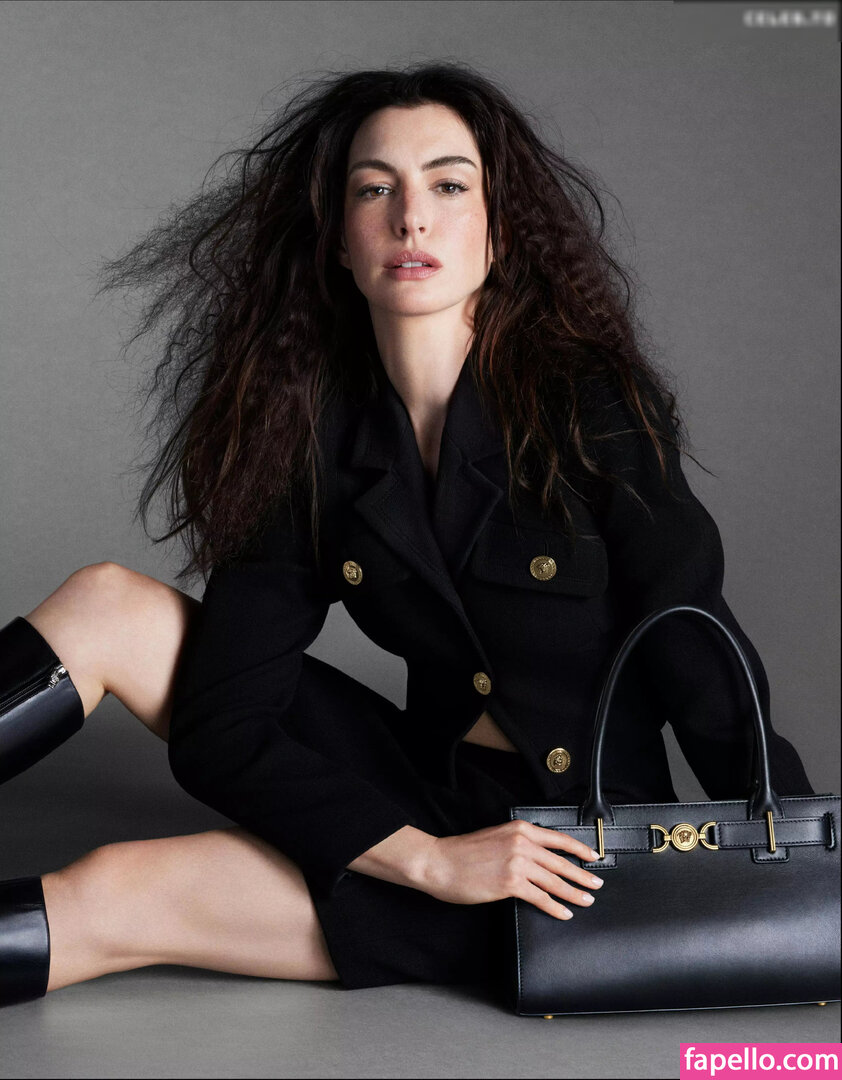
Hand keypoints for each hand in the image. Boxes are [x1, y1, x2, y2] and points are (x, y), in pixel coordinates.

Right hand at [418, 819, 603, 919]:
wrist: (440, 862)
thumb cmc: (464, 853)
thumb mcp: (496, 837)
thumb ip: (518, 843)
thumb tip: (539, 857)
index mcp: (520, 829)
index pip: (558, 839)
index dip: (580, 849)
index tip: (594, 857)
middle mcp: (522, 843)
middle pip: (561, 862)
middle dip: (582, 875)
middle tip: (596, 885)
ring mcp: (517, 863)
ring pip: (554, 881)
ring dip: (574, 893)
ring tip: (586, 901)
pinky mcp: (510, 883)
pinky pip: (540, 897)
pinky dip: (555, 907)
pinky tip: (563, 913)